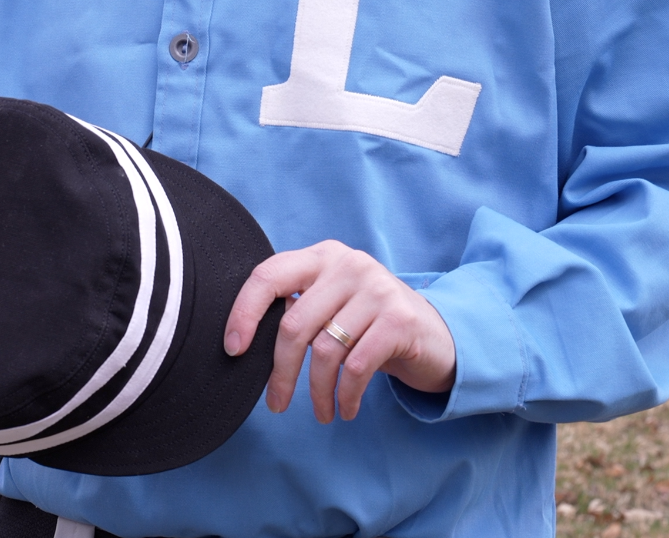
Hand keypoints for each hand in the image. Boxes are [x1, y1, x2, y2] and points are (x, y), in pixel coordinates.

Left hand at [224, 240, 455, 422]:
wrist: (435, 335)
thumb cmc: (368, 325)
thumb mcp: (331, 306)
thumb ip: (297, 309)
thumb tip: (242, 343)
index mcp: (322, 256)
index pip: (268, 276)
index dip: (243, 313)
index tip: (233, 350)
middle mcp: (349, 264)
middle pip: (294, 324)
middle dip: (280, 372)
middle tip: (275, 403)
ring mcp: (377, 288)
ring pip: (324, 351)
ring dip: (317, 392)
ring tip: (320, 413)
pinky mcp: (400, 319)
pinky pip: (356, 367)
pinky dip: (346, 395)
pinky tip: (346, 408)